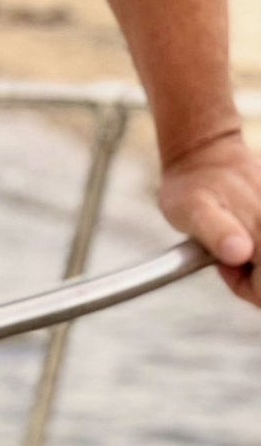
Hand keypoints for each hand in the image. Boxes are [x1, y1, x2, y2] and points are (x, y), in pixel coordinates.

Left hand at [157, 127, 259, 307]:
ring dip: (258, 267)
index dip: (251, 290)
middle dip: (255, 280)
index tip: (227, 267)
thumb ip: (216, 232)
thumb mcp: (190, 209)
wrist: (205, 154)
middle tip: (228, 255)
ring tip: (234, 241)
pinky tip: (244, 235)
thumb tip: (239, 252)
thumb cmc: (193, 184)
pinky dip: (260, 255)